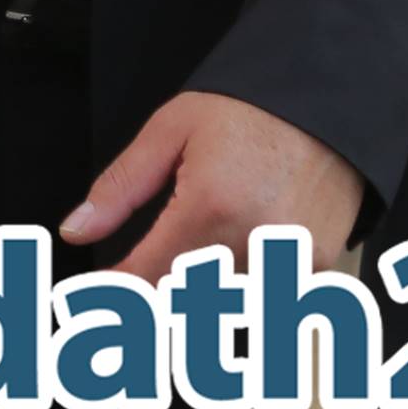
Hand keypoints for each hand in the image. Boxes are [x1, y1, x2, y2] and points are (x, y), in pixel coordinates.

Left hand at [63, 91, 363, 283]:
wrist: (331, 98)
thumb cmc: (249, 108)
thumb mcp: (172, 130)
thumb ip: (120, 187)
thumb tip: (76, 229)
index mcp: (207, 205)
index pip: (144, 281)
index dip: (113, 297)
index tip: (95, 296)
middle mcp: (250, 241)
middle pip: (182, 305)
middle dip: (156, 298)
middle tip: (147, 276)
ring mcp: (288, 260)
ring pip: (223, 310)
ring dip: (202, 297)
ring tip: (202, 255)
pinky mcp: (317, 268)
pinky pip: (265, 301)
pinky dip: (244, 289)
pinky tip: (240, 255)